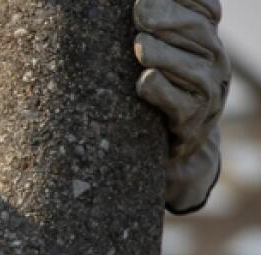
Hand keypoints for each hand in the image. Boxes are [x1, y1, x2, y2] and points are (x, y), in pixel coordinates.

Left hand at [134, 0, 230, 213]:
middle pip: (198, 33)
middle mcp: (214, 62)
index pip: (207, 9)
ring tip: (140, 46)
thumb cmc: (160, 87)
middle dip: (169, 19)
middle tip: (139, 12)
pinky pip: (179, 105)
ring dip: (164, 54)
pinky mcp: (190, 123)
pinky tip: (145, 81)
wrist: (171, 143)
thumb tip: (138, 2)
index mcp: (208, 38)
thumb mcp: (165, 50)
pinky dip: (161, 91)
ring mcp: (207, 94)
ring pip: (192, 68)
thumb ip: (156, 24)